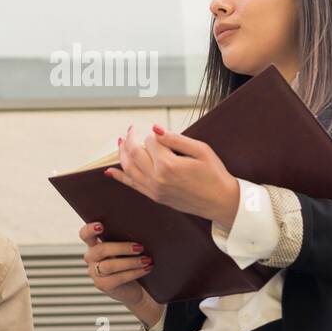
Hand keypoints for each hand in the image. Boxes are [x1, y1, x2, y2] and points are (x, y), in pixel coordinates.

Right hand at [77, 221, 159, 322]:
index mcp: (94, 244)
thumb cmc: (129, 261)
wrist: (132, 287)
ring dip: (131, 262)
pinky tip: (146, 269)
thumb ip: (125, 239)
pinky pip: (118, 278)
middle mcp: (91, 258)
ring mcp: (95, 273)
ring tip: (147, 260)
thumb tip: (140, 230)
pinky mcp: (102, 285)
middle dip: (122, 248)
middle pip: (101, 250)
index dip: (90, 229)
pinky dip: (134, 273)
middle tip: (140, 247)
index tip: (101, 226)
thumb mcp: (125, 249)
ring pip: (109, 265)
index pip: (85, 234)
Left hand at [104, 124, 240, 227]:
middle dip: (131, 139)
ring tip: (120, 142)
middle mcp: (158, 178)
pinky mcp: (155, 197)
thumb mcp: (201, 150)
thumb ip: (176, 139)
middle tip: (130, 130)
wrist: (221, 202)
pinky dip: (120, 177)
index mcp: (169, 165)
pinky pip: (132, 185)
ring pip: (129, 169)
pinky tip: (110, 171)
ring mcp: (154, 190)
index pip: (151, 142)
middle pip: (135, 153)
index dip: (154, 135)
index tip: (159, 132)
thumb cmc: (215, 174)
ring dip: (122, 154)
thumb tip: (155, 129)